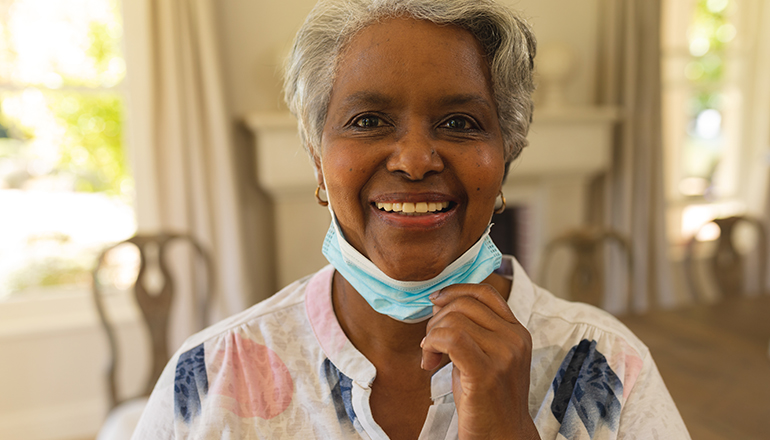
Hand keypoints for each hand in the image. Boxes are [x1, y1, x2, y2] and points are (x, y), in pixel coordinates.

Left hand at [421, 284, 539, 439]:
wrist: (503, 436)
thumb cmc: (488, 399)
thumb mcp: (485, 355)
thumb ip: (471, 328)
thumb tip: (442, 301)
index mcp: (517, 331)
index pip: (484, 292)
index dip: (455, 291)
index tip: (436, 302)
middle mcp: (514, 339)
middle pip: (464, 304)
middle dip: (437, 319)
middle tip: (430, 344)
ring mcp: (503, 355)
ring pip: (453, 320)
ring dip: (431, 336)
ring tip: (431, 358)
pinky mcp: (486, 373)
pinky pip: (450, 339)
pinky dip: (432, 344)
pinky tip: (430, 361)